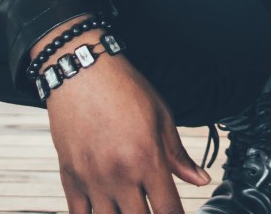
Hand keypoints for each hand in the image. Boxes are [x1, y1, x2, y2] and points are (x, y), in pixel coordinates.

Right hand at [46, 37, 211, 212]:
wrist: (81, 71)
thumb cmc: (123, 89)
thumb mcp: (161, 117)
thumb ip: (178, 155)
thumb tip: (201, 179)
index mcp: (147, 159)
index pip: (168, 210)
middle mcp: (119, 174)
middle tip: (152, 210)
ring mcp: (92, 179)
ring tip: (130, 210)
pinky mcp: (70, 177)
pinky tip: (104, 213)